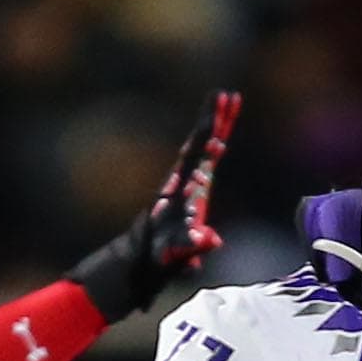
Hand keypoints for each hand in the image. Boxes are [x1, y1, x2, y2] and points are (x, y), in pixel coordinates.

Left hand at [70, 90, 240, 320]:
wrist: (134, 267)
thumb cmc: (152, 261)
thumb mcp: (172, 255)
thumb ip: (190, 247)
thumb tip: (211, 239)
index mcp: (180, 189)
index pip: (198, 152)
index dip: (210, 129)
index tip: (220, 105)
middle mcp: (181, 183)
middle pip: (200, 144)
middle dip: (214, 120)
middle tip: (227, 94)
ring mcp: (183, 190)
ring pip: (201, 153)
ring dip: (215, 130)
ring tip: (227, 105)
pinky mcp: (186, 200)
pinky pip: (202, 169)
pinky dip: (212, 152)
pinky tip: (218, 144)